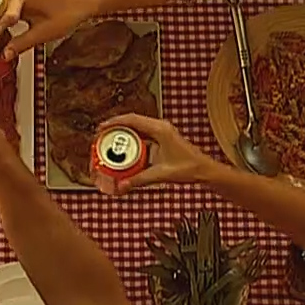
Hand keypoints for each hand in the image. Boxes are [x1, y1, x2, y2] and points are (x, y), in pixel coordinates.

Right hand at [5, 0, 89, 61]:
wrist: (80, 6)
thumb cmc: (65, 15)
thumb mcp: (40, 34)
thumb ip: (20, 44)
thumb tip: (5, 54)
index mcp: (19, 0)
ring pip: (4, 6)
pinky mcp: (29, 0)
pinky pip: (12, 7)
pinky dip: (7, 16)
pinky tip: (6, 25)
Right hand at [92, 113, 220, 195]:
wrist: (204, 169)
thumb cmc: (190, 167)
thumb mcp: (161, 174)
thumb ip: (139, 180)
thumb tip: (122, 185)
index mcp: (160, 130)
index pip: (132, 119)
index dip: (113, 122)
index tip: (101, 128)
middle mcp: (160, 127)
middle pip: (131, 122)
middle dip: (114, 128)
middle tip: (101, 137)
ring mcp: (161, 132)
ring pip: (136, 128)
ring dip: (122, 134)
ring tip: (108, 143)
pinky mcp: (161, 139)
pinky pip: (141, 136)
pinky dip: (131, 141)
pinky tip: (123, 152)